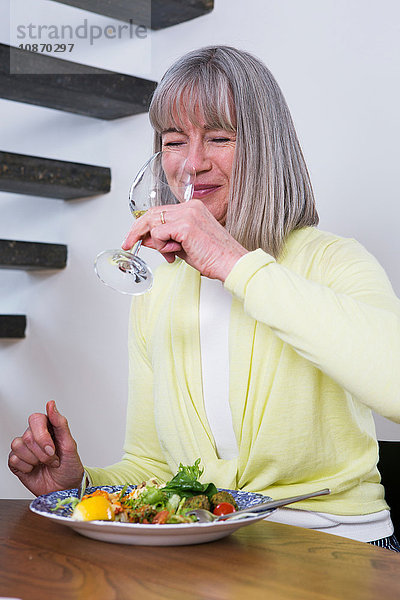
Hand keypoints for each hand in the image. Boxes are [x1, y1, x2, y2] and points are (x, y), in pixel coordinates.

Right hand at [8, 400, 83, 495]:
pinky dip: (26, 467)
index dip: (42, 435)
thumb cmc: (70, 466)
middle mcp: (34, 436)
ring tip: (44, 464)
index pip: (36, 419)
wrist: (65, 488)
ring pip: (17, 445)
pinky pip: (13, 459)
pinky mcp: (17, 463)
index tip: (52, 448)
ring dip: (34, 459)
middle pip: (27, 435)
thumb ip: (60, 423)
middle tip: (53, 460)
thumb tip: (51, 404)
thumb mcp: (70, 445)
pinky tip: (34, 469)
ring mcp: (25, 449)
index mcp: (48, 428)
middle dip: (42, 452)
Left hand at [122, 199, 247, 280]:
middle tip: (129, 244)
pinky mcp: (185, 226)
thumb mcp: (183, 247)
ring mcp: (188, 214)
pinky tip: (175, 253)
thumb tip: (145, 239)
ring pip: (153, 223)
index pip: (160, 211)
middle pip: (152, 213)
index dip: (144, 225)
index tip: (135, 237)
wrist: (231, 264)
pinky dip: (162, 246)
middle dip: (137, 230)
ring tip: (171, 254)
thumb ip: (164, 239)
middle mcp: (190, 207)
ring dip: (155, 242)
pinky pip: (159, 234)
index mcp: (192, 208)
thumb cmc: (214, 257)